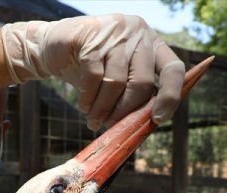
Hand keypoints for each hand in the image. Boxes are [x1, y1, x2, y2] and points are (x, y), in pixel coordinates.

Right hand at [1, 14, 185, 129]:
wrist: (54, 47)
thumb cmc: (90, 68)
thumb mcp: (117, 79)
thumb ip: (133, 94)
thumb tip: (144, 126)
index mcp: (151, 43)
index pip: (173, 69)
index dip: (170, 96)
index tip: (159, 119)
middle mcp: (137, 33)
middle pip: (141, 82)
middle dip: (125, 112)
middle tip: (110, 126)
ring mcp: (114, 32)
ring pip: (115, 83)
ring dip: (103, 109)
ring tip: (94, 121)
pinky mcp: (91, 36)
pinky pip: (94, 77)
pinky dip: (89, 99)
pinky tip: (84, 106)